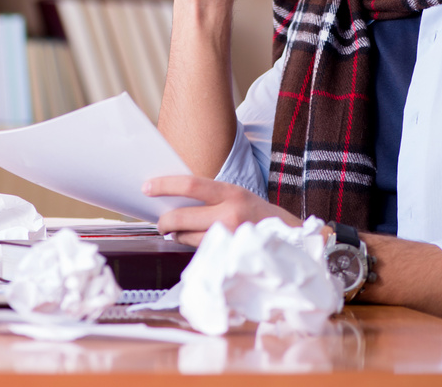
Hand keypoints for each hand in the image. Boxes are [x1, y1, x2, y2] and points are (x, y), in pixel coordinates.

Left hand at [145, 176, 300, 246]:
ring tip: (177, 232)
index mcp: (232, 193)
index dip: (165, 185)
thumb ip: (213, 197)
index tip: (147, 187)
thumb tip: (176, 200)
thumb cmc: (261, 217)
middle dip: (164, 221)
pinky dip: (192, 246)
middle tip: (160, 222)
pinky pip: (200, 251)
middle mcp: (230, 214)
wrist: (293, 242)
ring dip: (177, 236)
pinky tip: (195, 241)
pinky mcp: (228, 257)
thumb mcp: (240, 197)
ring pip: (187, 237)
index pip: (191, 184)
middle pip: (182, 216)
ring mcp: (229, 238)